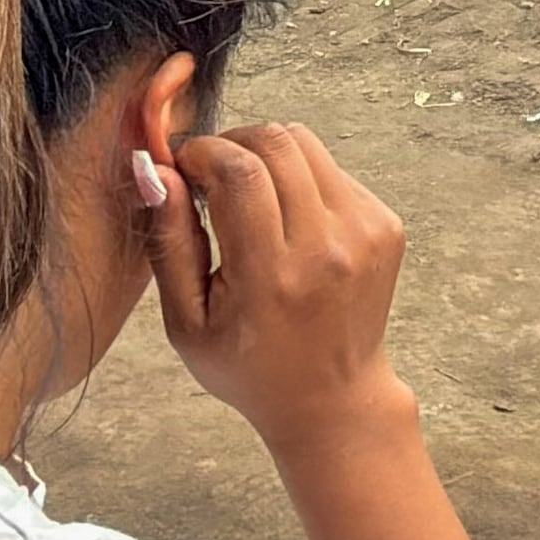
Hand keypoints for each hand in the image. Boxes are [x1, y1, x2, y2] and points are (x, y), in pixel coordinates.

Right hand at [148, 122, 413, 453]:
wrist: (332, 398)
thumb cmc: (249, 367)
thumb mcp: (187, 322)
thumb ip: (169, 242)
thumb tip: (155, 171)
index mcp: (272, 276)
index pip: (239, 171)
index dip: (202, 153)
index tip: (185, 171)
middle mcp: (326, 248)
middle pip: (275, 142)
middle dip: (231, 143)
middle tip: (211, 177)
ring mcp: (364, 232)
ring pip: (305, 143)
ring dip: (265, 154)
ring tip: (245, 195)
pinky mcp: (385, 224)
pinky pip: (331, 167)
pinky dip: (299, 176)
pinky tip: (284, 218)